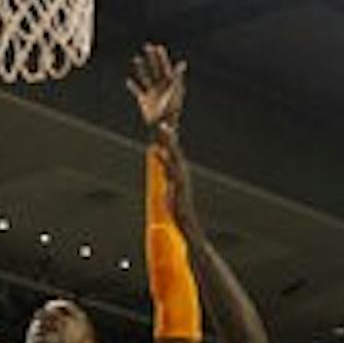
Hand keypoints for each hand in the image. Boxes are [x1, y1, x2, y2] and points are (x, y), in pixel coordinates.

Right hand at [127, 43, 186, 130]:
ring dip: (141, 68)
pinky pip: (137, 92)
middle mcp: (161, 87)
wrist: (163, 129)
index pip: (166, 67)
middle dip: (152, 58)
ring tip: (136, 58)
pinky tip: (128, 81)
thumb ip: (177, 77)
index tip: (158, 47)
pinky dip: (133, 87)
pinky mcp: (144, 102)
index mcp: (170, 85)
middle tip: (148, 46)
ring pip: (146, 78)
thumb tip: (183, 63)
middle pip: (156, 69)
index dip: (162, 57)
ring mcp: (153, 94)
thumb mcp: (175, 92)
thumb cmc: (172, 111)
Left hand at [154, 121, 199, 236]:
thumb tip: (162, 176)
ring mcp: (180, 177)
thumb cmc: (177, 209)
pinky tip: (157, 151)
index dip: (168, 138)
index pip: (173, 151)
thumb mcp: (169, 190)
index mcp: (178, 171)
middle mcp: (181, 171)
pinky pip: (169, 170)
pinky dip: (164, 160)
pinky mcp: (177, 185)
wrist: (186, 223)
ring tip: (162, 128)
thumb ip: (167, 180)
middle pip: (174, 148)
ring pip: (173, 155)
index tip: (163, 124)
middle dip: (168, 134)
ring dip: (168, 141)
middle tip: (162, 119)